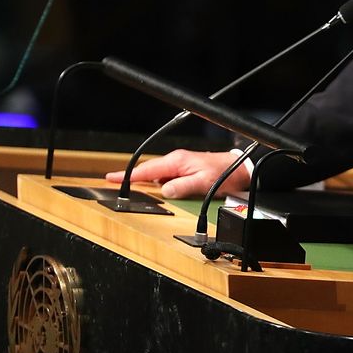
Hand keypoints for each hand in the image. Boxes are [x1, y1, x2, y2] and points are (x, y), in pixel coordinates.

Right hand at [103, 149, 249, 198]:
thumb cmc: (224, 174)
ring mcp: (181, 164)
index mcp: (177, 162)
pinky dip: (159, 183)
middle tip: (115, 183)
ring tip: (132, 189)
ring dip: (146, 181)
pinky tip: (157, 190)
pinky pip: (166, 176)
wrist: (240, 168)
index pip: (148, 170)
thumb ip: (182, 187)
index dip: (128, 175)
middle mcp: (177, 161)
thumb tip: (165, 192)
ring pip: (157, 174)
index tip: (111, 177)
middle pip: (149, 171)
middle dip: (133, 177)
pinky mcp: (185, 169)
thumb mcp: (203, 183)